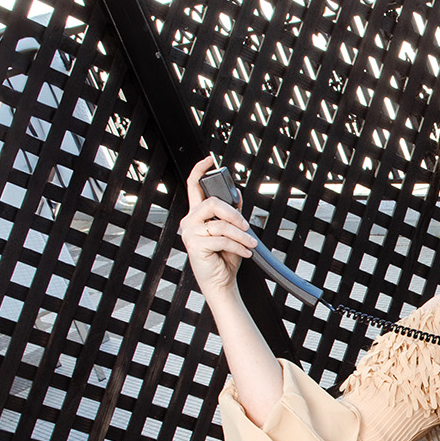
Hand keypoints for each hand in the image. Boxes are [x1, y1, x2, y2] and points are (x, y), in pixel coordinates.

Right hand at [178, 155, 256, 296]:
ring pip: (221, 224)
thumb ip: (231, 214)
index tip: (209, 159)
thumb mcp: (232, 232)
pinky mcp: (194, 245)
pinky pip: (222, 239)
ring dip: (242, 236)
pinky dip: (239, 246)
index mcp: (197, 214)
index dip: (200, 170)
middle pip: (212, 203)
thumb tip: (236, 195)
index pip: (194, 186)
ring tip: (250, 244)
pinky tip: (245, 252)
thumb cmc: (225, 257)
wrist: (220, 281)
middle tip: (246, 226)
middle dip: (234, 214)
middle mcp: (190, 221)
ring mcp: (190, 233)